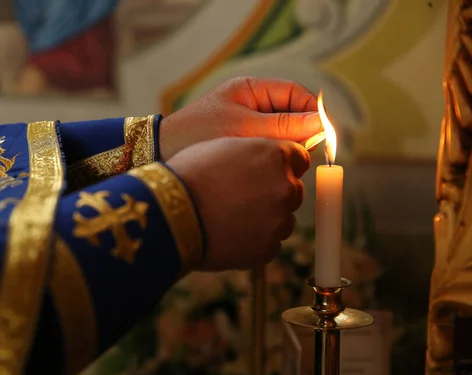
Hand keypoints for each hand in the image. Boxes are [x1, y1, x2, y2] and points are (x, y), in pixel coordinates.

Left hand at [159, 77, 321, 160]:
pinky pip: (266, 151)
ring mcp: (246, 126)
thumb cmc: (197, 134)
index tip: (324, 134)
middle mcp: (251, 105)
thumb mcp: (243, 128)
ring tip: (275, 164)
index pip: (296, 95)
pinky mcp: (240, 147)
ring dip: (284, 150)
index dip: (313, 112)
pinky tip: (264, 172)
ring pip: (281, 137)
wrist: (161, 154)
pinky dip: (270, 160)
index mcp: (251, 90)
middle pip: (292, 116)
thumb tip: (322, 125)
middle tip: (298, 155)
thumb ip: (283, 126)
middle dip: (299, 135)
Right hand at [167, 137, 309, 270]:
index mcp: (276, 156)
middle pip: (292, 191)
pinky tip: (227, 233)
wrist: (169, 213)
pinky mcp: (267, 249)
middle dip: (273, 193)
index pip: (299, 159)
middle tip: (241, 197)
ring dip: (265, 219)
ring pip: (281, 220)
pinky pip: (268, 244)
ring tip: (230, 217)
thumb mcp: (225, 145)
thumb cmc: (189, 174)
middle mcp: (285, 187)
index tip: (263, 172)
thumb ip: (256, 152)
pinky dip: (253, 241)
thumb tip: (268, 160)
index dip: (280, 166)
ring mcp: (278, 221)